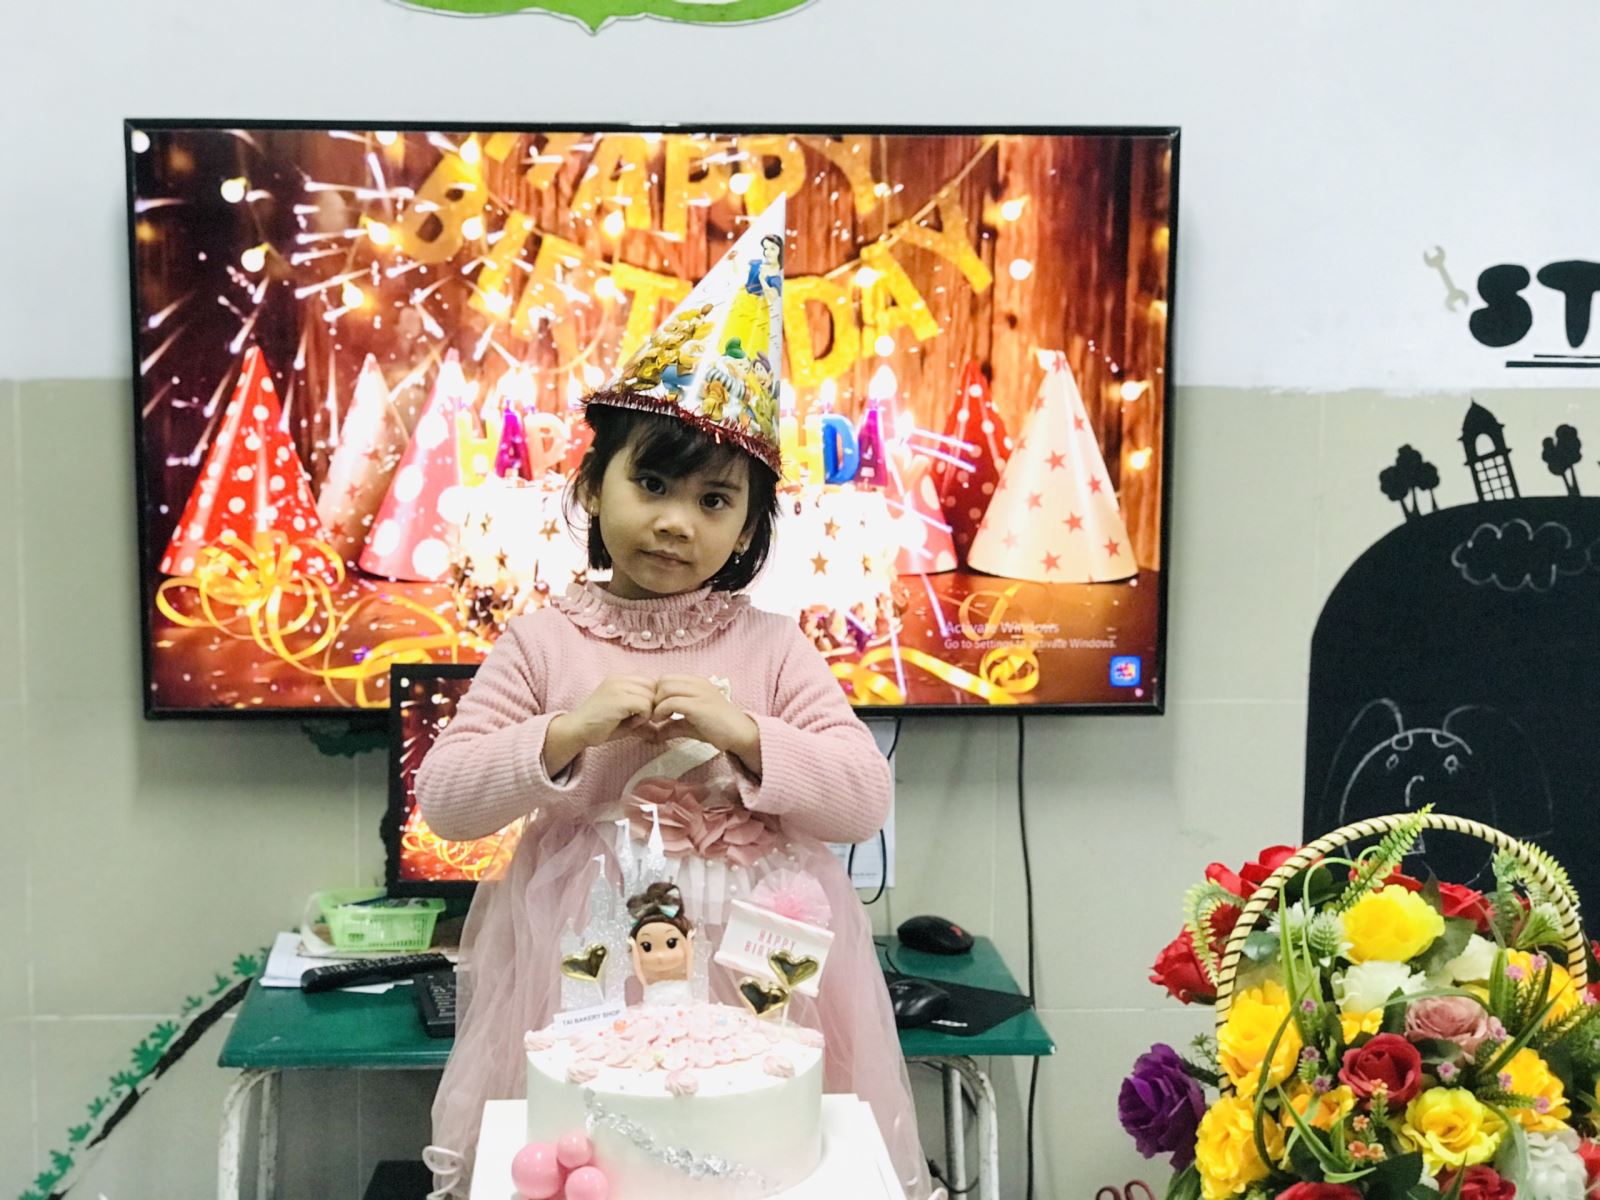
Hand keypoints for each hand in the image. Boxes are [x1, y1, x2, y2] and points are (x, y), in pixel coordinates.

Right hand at [543, 675, 657, 775]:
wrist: (575, 731)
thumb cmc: (599, 726)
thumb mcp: (625, 719)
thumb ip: (643, 717)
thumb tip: (662, 729)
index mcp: (620, 679)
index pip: (651, 683)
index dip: (652, 700)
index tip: (642, 714)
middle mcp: (619, 678)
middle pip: (654, 687)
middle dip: (652, 705)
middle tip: (639, 719)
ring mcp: (618, 686)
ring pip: (652, 696)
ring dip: (648, 711)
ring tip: (633, 721)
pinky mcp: (618, 698)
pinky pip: (645, 705)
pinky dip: (643, 716)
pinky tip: (631, 723)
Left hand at [650, 675, 760, 771]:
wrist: (741, 735)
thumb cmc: (719, 729)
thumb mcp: (690, 724)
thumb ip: (671, 725)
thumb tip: (653, 733)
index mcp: (697, 683)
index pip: (667, 678)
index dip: (657, 693)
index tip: (657, 710)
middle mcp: (699, 683)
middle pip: (663, 680)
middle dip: (655, 697)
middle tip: (656, 714)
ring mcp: (700, 693)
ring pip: (665, 688)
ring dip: (657, 705)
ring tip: (659, 719)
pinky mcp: (699, 705)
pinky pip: (671, 701)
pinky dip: (661, 712)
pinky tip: (663, 722)